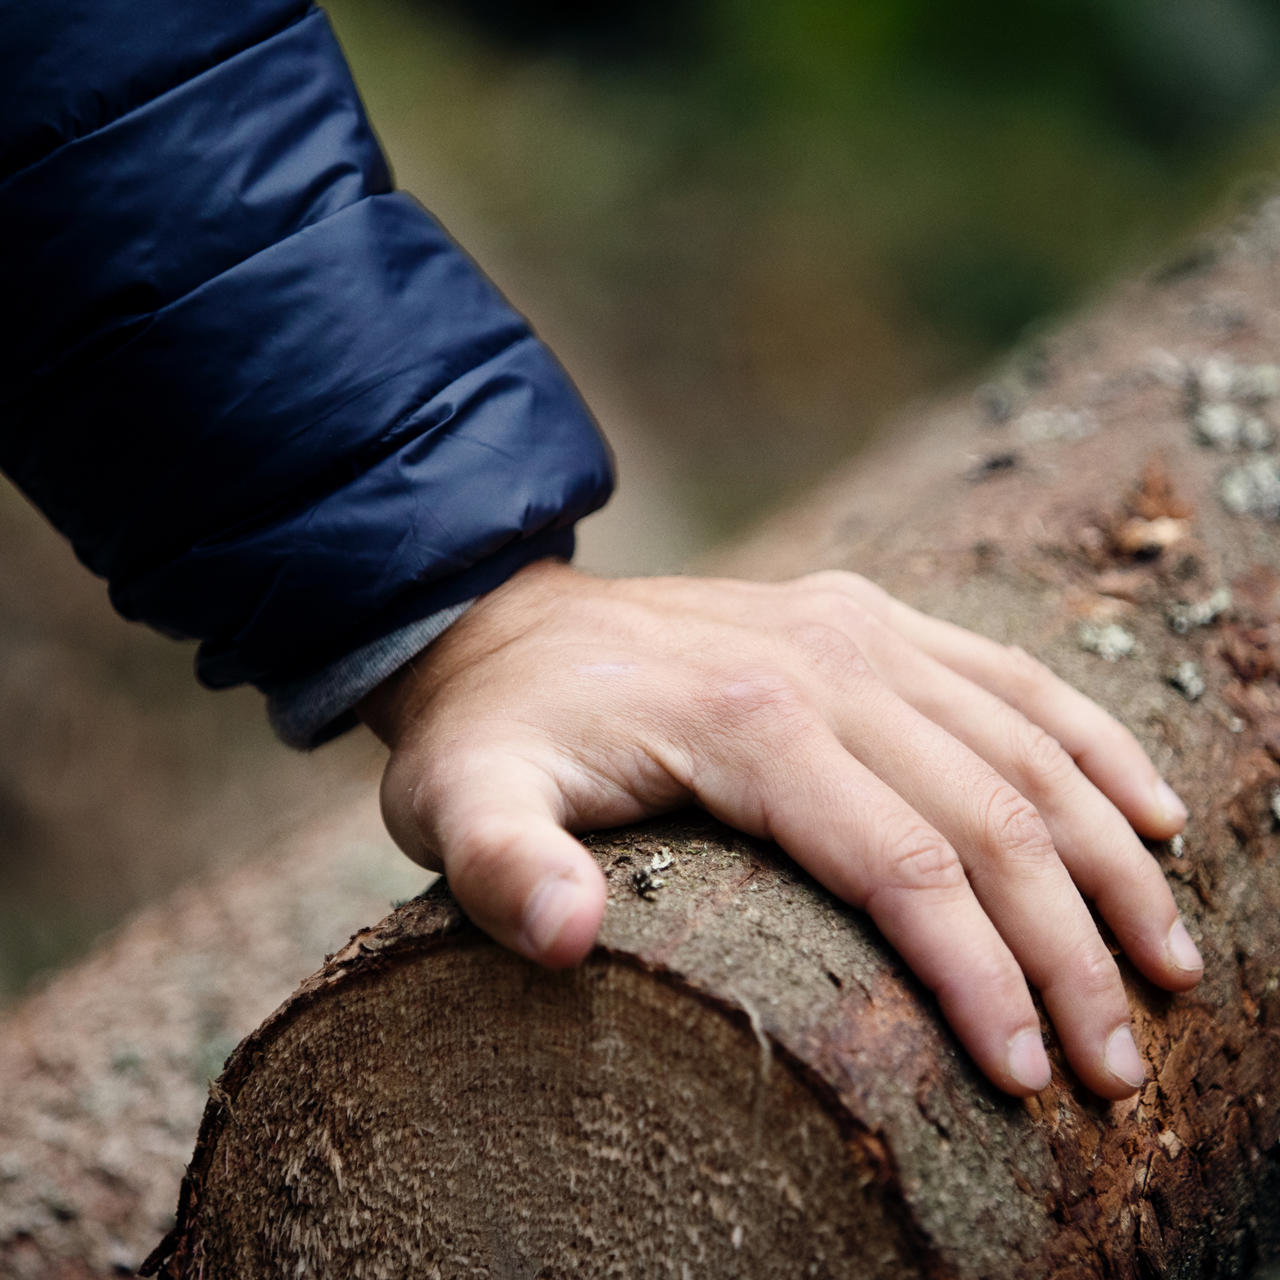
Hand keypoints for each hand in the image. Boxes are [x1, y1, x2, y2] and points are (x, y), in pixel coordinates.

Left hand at [358, 559, 1199, 1098]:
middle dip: (1069, 950)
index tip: (1034, 1080)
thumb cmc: (491, 733)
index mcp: (749, 718)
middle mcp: (828, 661)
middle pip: (988, 815)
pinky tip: (1151, 810)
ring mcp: (858, 631)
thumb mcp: (459, 803)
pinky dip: (1092, 743)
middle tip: (1122, 1065)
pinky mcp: (868, 620)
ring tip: (1172, 966)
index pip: (903, 864)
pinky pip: (1010, 677)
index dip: (980, 979)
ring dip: (1109, 859)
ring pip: (1026, 747)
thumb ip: (500, 867)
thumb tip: (567, 938)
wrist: (498, 623)